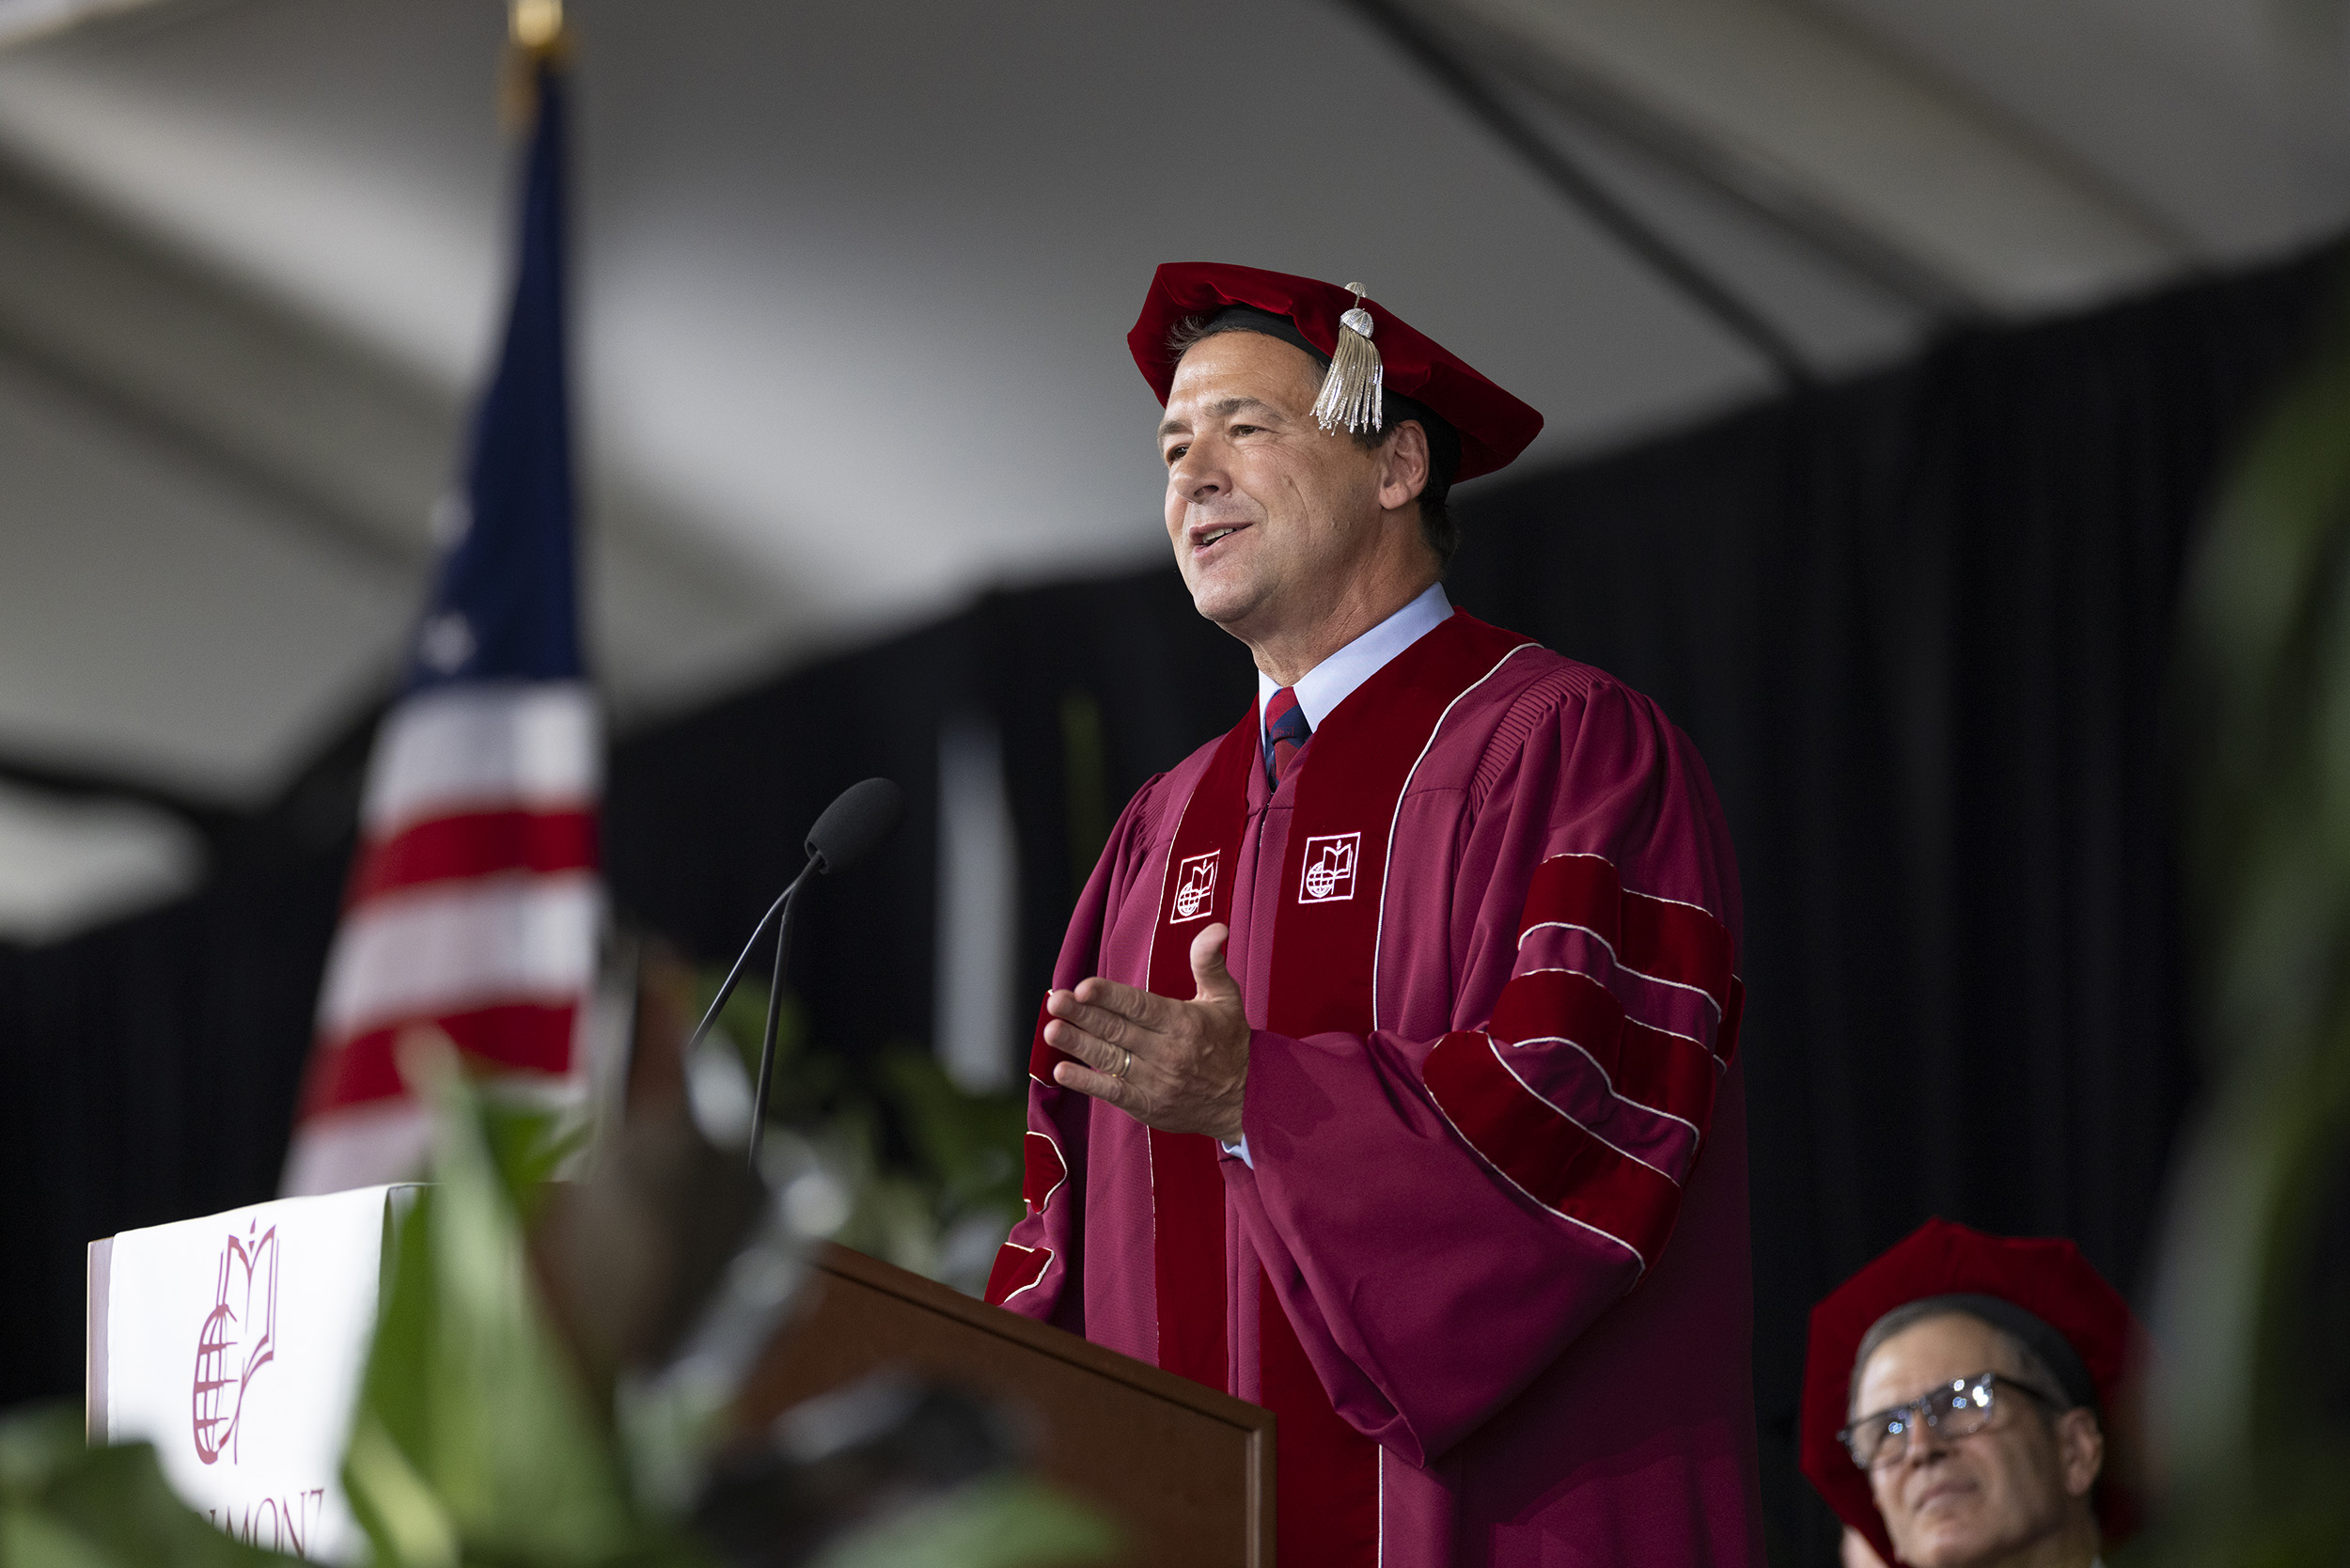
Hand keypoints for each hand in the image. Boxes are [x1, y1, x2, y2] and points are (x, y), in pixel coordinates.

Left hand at [1044, 923, 1248, 1141]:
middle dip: (1083, 1015)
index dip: (1109, 997)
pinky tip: (1062, 1071)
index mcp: (1184, 1023)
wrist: (1245, 1100)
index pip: (1140, 1006)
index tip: (1083, 987)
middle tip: (1055, 1001)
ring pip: (1110, 1059)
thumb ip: (1210, 962)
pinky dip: (1087, 1083)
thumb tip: (1215, 929)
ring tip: (1051, 1031)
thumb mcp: (1226, 998)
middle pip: (1118, 1030)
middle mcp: (1168, 1052)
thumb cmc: (1229, 1043)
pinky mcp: (1147, 1105)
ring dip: (1077, 1045)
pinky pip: (1112, 1093)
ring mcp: (1156, 1081)